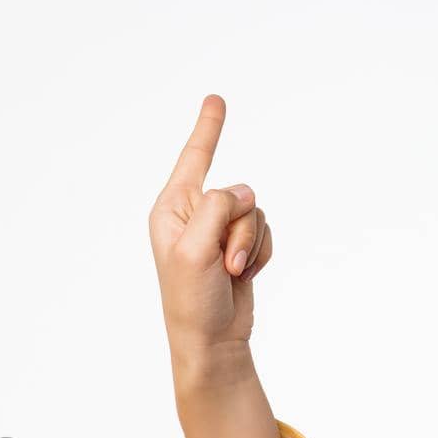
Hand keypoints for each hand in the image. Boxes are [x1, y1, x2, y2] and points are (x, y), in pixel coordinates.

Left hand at [148, 94, 273, 356]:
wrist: (211, 339)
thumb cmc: (191, 300)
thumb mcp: (194, 250)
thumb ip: (217, 209)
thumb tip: (244, 192)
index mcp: (171, 210)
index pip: (193, 159)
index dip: (208, 128)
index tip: (216, 98)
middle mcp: (193, 214)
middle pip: (238, 193)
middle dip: (241, 228)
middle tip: (221, 263)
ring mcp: (218, 230)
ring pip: (257, 213)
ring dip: (251, 246)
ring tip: (230, 274)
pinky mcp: (239, 245)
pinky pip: (267, 232)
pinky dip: (261, 254)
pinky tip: (243, 277)